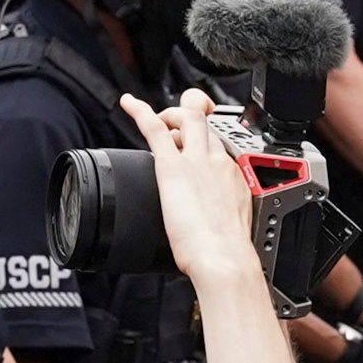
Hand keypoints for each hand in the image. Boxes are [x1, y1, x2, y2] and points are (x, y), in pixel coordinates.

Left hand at [123, 95, 267, 291]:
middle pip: (205, 122)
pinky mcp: (173, 167)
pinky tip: (129, 105)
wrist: (224, 258)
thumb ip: (219, 215)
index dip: (204, 140)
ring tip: (155, 119)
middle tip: (176, 122)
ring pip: (185, 117)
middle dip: (190, 114)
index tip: (196, 148)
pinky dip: (140, 111)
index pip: (218, 143)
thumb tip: (207, 223)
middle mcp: (218, 161)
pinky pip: (155, 128)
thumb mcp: (230, 226)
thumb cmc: (227, 252)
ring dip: (170, 113)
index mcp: (233, 175)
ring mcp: (196, 160)